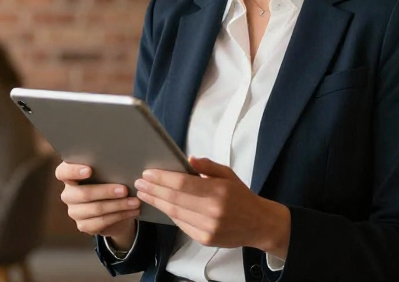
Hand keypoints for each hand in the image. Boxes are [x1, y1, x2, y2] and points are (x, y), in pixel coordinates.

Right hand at [56, 162, 139, 247]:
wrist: (113, 207)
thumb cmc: (109, 182)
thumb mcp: (106, 173)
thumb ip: (106, 167)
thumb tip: (122, 163)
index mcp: (69, 176)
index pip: (63, 172)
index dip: (73, 171)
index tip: (89, 170)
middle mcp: (68, 194)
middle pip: (83, 194)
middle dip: (106, 191)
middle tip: (124, 190)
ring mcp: (74, 211)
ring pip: (95, 209)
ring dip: (118, 205)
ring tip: (134, 202)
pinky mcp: (83, 225)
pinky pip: (101, 222)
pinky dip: (120, 215)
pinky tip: (132, 211)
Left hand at [135, 157, 289, 257]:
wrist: (258, 224)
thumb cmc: (241, 197)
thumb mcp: (228, 174)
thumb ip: (208, 166)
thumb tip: (189, 158)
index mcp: (218, 191)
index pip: (182, 183)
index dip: (162, 178)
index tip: (147, 173)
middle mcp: (212, 211)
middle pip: (174, 199)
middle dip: (154, 190)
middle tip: (139, 183)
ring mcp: (208, 227)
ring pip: (174, 213)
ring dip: (157, 202)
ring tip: (145, 194)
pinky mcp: (205, 239)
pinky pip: (181, 224)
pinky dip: (169, 214)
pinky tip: (161, 205)